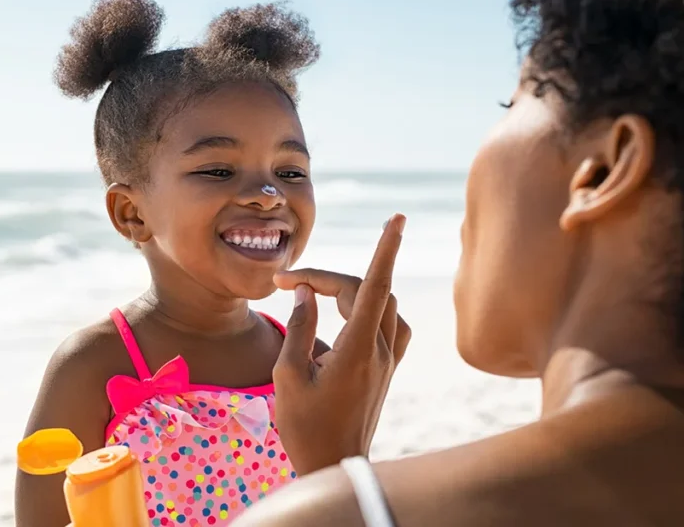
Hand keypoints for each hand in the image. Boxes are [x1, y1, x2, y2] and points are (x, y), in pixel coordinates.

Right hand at [271, 214, 410, 475]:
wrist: (334, 465)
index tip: (396, 218)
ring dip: (354, 290)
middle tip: (289, 284)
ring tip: (319, 295)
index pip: (375, 287)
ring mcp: (388, 362)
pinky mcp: (387, 370)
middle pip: (367, 292)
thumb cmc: (304, 426)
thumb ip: (298, 329)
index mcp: (355, 352)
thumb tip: (306, 292)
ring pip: (384, 305)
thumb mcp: (287, 376)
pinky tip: (350, 315)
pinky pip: (391, 325)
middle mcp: (379, 352)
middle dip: (329, 278)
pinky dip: (373, 309)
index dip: (386, 249)